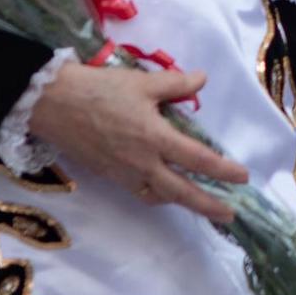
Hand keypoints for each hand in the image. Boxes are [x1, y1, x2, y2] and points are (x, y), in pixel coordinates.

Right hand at [29, 63, 247, 222]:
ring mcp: (124, 173)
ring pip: (159, 196)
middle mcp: (142, 162)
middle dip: (208, 205)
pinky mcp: (109, 175)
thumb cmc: (99, 89)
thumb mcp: (141, 82)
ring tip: (199, 204)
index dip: (223, 170)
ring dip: (181, 202)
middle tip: (229, 215)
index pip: (198, 160)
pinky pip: (139, 192)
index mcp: (155, 137)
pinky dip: (156, 195)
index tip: (243, 177)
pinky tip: (163, 190)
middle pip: (182, 192)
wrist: (52, 104)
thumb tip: (202, 80)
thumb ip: (175, 84)